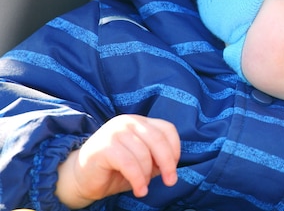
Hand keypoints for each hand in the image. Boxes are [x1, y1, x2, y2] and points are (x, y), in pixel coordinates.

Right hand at [55, 115, 179, 208]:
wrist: (81, 178)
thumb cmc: (115, 169)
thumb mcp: (142, 161)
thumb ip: (157, 158)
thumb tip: (171, 165)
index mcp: (139, 122)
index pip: (167, 130)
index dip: (175, 150)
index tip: (173, 168)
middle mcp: (127, 122)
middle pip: (158, 140)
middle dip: (168, 163)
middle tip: (170, 181)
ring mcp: (114, 132)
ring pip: (144, 154)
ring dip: (148, 175)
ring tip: (144, 187)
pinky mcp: (104, 147)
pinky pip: (129, 164)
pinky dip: (138, 179)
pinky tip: (139, 190)